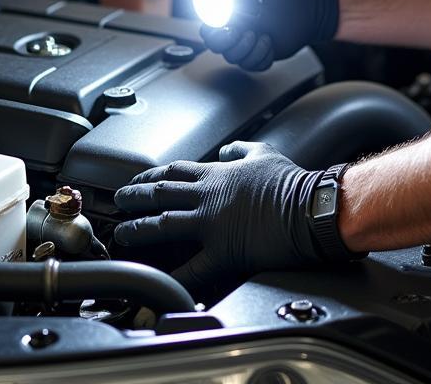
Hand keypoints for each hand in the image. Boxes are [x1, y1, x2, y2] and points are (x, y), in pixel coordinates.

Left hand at [113, 142, 350, 289]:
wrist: (311, 207)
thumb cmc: (292, 182)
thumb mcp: (264, 152)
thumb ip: (240, 149)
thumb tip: (227, 148)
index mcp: (218, 173)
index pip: (174, 170)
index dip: (151, 175)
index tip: (137, 181)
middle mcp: (209, 195)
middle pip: (161, 192)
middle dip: (135, 197)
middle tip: (118, 201)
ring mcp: (213, 223)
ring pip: (164, 223)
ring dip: (139, 228)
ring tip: (122, 233)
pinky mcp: (224, 250)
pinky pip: (193, 267)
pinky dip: (174, 276)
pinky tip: (158, 281)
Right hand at [192, 0, 338, 70]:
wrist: (314, 2)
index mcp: (230, 5)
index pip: (206, 21)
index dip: (209, 24)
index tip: (220, 17)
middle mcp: (237, 24)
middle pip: (213, 43)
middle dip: (222, 39)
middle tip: (237, 29)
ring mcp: (250, 40)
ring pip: (231, 56)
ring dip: (243, 47)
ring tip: (258, 34)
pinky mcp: (263, 53)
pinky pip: (251, 64)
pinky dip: (259, 55)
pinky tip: (268, 42)